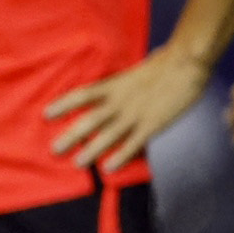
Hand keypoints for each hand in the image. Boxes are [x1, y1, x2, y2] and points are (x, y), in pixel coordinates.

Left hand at [46, 44, 213, 171]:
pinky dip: (121, 157)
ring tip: (77, 163)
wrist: (187, 63)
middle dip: (71, 137)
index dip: (63, 105)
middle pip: (88, 121)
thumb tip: (110, 88)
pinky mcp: (153, 125)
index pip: (81, 96)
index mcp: (113, 85)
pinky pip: (133, 144)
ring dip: (91, 151)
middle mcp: (119, 101)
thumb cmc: (163, 64)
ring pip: (107, 136)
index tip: (46, 115)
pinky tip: (109, 168)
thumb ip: (120, 84)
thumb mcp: (133, 72)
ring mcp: (135, 114)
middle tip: (54, 150)